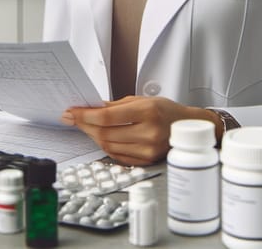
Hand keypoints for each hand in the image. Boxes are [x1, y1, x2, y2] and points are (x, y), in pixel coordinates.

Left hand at [60, 96, 222, 165]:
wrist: (189, 127)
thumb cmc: (166, 110)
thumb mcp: (143, 99)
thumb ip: (116, 105)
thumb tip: (92, 107)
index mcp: (147, 111)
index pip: (107, 116)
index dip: (86, 115)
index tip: (72, 111)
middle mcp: (148, 132)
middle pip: (105, 133)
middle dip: (85, 125)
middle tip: (73, 118)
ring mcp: (148, 150)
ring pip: (108, 146)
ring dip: (92, 136)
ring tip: (85, 127)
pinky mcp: (146, 161)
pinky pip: (117, 156)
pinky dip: (105, 146)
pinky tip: (100, 137)